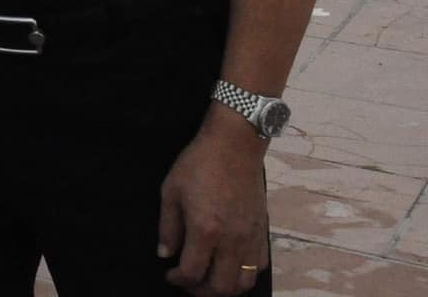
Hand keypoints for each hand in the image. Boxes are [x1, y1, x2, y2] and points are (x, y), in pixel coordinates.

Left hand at [159, 108, 269, 294]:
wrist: (235, 145)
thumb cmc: (199, 164)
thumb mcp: (171, 191)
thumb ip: (168, 227)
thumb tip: (165, 254)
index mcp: (205, 231)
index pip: (191, 272)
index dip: (177, 280)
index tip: (169, 274)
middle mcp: (231, 241)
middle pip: (220, 287)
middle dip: (200, 292)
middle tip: (188, 283)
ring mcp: (250, 238)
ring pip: (244, 283)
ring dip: (225, 288)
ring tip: (210, 280)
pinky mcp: (263, 231)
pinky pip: (259, 266)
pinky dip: (245, 274)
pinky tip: (231, 266)